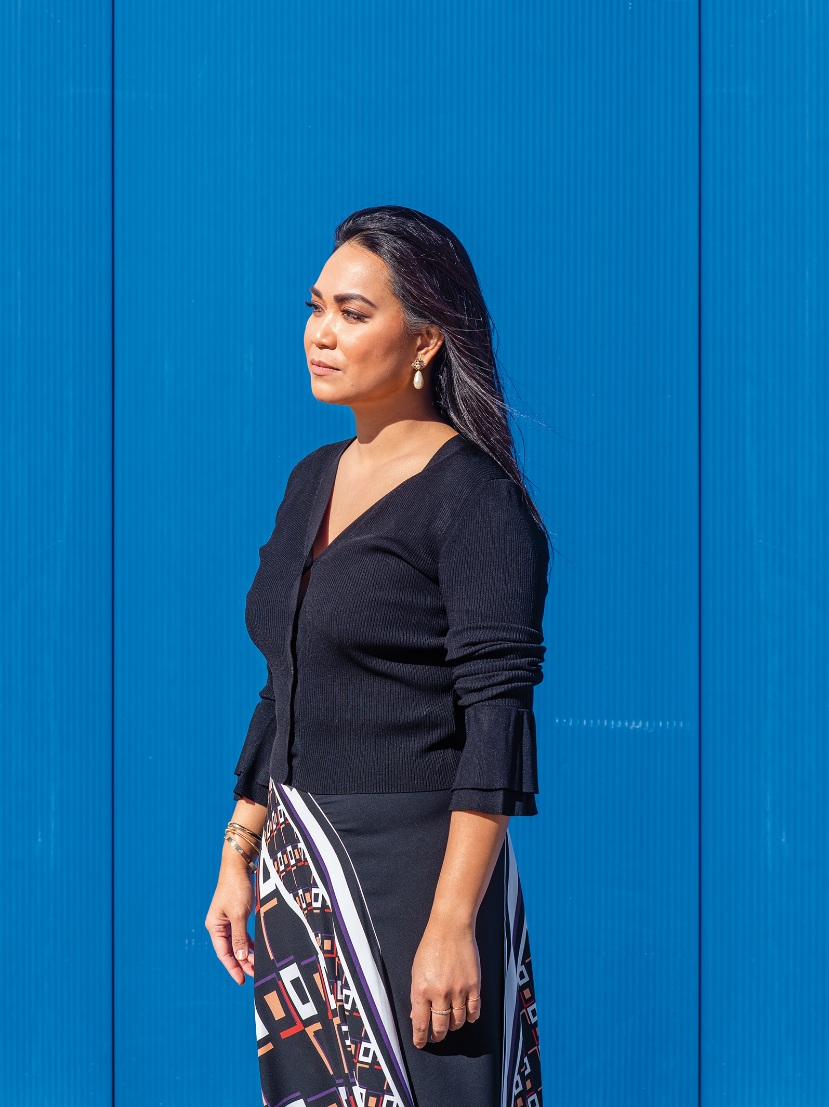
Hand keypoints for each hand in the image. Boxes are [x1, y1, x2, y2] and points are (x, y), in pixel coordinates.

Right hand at [205, 856, 255, 984]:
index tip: (241, 980)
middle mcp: (219, 926)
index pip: (224, 953)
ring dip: (247, 954)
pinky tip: (257, 950)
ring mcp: (228, 921)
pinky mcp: (236, 915)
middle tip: (255, 974)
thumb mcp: (239, 914)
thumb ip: (239, 937)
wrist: (239, 867)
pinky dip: (249, 943)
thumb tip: (241, 957)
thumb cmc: (236, 889)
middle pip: (230, 950)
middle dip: (242, 963)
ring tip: (258, 965)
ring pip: (237, 943)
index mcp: (215, 927)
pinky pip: (242, 934)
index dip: (233, 967)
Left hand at [410, 913, 480, 1047]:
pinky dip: (470, 1017)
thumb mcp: (416, 971)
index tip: (420, 1043)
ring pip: (458, 1022)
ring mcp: (459, 991)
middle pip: (440, 1028)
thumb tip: (417, 1016)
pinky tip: (467, 1016)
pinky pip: (474, 1011)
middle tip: (436, 1036)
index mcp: (421, 990)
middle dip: (437, 1035)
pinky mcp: (474, 986)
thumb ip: (417, 996)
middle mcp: (440, 994)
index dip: (420, 1038)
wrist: (451, 929)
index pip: (421, 1024)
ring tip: (450, 1023)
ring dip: (453, 1026)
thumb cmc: (431, 947)